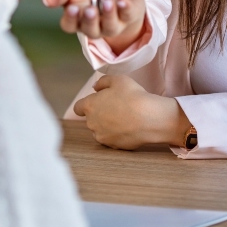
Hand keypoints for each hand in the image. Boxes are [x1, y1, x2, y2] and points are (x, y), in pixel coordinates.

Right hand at [42, 0, 147, 52]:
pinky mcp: (129, 17)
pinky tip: (124, 0)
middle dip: (90, 19)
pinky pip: (128, 15)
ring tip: (107, 2)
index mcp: (77, 19)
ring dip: (108, 14)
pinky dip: (126, 7)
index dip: (70, 19)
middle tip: (90, 9)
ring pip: (109, 26)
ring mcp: (112, 25)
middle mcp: (94, 27)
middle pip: (89, 29)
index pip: (70, 25)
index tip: (71, 8)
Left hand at [73, 75, 190, 149]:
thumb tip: (95, 87)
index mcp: (89, 106)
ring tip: (124, 119)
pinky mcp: (112, 146)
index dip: (86, 104)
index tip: (97, 102)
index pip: (78, 108)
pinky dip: (117, 135)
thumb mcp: (118, 80)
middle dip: (100, 114)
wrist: (149, 118)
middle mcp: (91, 123)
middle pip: (91, 119)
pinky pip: (112, 139)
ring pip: (100, 130)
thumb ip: (102, 82)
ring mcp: (101, 136)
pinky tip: (129, 128)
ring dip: (107, 126)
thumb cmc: (133, 96)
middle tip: (117, 108)